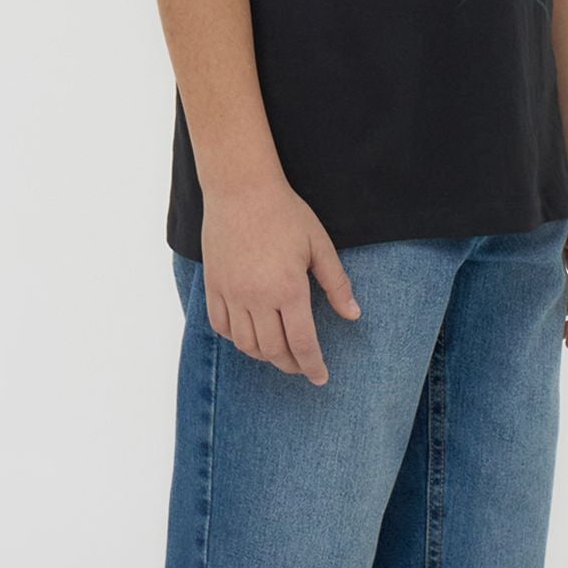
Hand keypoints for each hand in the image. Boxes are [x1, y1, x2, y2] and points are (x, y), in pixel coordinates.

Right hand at [201, 182, 360, 382]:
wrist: (241, 189)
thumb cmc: (285, 213)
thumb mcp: (319, 245)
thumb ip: (336, 283)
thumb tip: (353, 315)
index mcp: (289, 289)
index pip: (302, 342)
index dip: (312, 365)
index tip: (320, 378)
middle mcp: (257, 297)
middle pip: (273, 350)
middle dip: (290, 365)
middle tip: (301, 366)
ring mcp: (232, 293)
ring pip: (245, 344)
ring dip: (264, 356)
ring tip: (278, 353)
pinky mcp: (213, 285)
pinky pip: (220, 326)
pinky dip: (235, 339)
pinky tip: (248, 336)